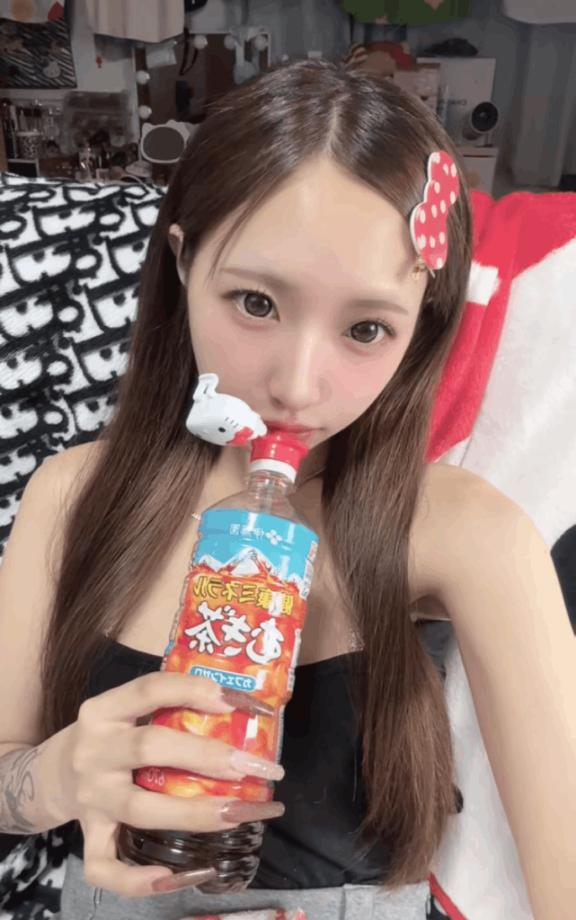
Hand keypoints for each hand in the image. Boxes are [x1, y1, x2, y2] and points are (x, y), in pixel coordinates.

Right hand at [59, 672, 284, 896]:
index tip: (233, 702)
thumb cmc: (109, 737)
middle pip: (150, 747)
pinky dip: (138, 879)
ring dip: (194, 812)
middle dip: (207, 755)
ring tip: (239, 813)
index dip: (190, 690)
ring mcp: (90, 796)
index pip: (148, 689)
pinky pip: (106, 866)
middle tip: (255, 765)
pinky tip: (176, 876)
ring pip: (140, 808)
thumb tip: (242, 705)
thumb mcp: (125, 710)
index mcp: (104, 710)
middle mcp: (94, 751)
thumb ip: (169, 705)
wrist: (49, 774)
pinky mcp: (88, 835)